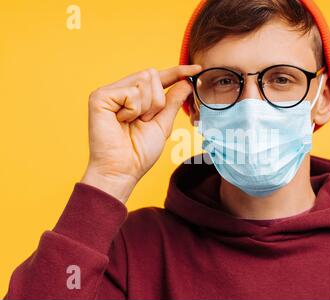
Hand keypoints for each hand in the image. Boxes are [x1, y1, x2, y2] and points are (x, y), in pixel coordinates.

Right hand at [81, 65, 201, 202]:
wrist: (123, 170)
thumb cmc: (140, 152)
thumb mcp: (163, 124)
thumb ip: (173, 102)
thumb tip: (186, 82)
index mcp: (134, 96)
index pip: (159, 78)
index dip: (178, 72)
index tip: (198, 68)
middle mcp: (121, 90)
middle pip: (152, 74)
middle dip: (157, 101)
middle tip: (144, 121)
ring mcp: (109, 92)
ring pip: (144, 80)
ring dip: (146, 106)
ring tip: (132, 122)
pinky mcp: (99, 97)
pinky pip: (131, 92)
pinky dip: (133, 110)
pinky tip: (121, 121)